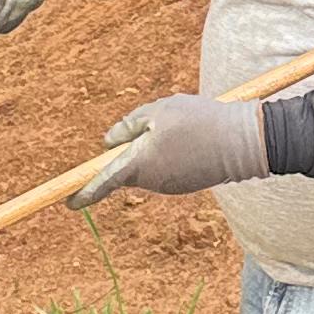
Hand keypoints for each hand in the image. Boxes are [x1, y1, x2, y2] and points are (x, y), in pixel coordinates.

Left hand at [70, 93, 270, 208]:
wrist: (244, 142)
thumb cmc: (198, 120)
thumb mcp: (158, 110)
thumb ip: (128, 126)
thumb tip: (108, 143)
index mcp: (138, 164)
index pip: (103, 181)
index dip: (84, 192)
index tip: (68, 202)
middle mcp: (151, 181)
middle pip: (128, 167)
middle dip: (134, 149)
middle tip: (159, 124)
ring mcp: (169, 186)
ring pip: (149, 166)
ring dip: (155, 149)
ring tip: (184, 129)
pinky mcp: (185, 185)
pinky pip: (167, 169)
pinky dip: (172, 155)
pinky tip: (193, 140)